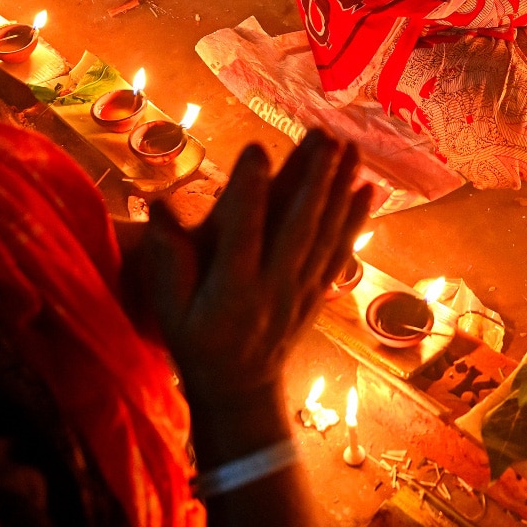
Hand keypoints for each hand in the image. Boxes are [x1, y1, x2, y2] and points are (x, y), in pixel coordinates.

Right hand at [135, 131, 373, 405]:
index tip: (257, 148)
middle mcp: (273, 288)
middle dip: (313, 179)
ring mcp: (302, 290)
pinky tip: (368, 189)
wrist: (240, 390)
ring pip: (325, 234)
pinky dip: (356, 220)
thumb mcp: (170, 309)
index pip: (243, 233)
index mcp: (232, 291)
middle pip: (298, 227)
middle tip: (325, 136)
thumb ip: (167, 260)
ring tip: (351, 147)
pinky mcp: (319, 291)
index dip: (250, 191)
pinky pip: (340, 252)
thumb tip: (158, 205)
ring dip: (339, 189)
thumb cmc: (196, 341)